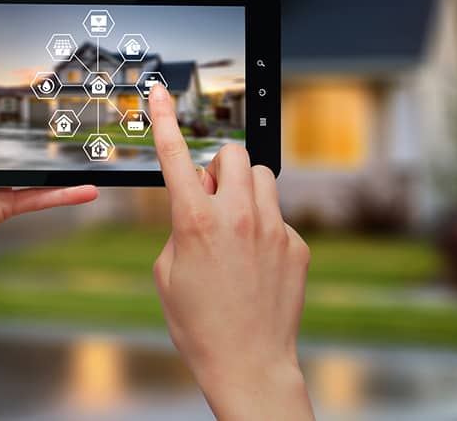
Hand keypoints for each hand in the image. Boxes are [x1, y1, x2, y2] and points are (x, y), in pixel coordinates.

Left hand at [0, 30, 97, 278]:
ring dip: (56, 160)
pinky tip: (86, 188)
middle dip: (34, 122)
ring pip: (29, 164)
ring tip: (83, 146)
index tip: (28, 69)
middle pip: (8, 131)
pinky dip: (62, 193)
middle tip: (66, 103)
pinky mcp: (0, 204)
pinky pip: (38, 194)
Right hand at [148, 84, 313, 420]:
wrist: (248, 363)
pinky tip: (256, 263)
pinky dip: (264, 227)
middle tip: (211, 195)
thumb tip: (199, 204)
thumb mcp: (167, 270)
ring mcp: (273, 228)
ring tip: (234, 228)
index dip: (164, 119)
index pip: (176, 155)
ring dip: (244, 191)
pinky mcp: (297, 244)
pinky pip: (278, 216)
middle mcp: (237, 216)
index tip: (160, 93)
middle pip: (233, 153)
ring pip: (261, 178)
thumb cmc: (198, 322)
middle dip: (219, 166)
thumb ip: (179, 225)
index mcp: (195, 221)